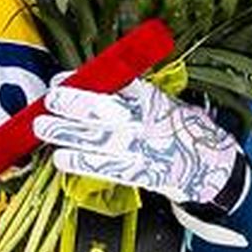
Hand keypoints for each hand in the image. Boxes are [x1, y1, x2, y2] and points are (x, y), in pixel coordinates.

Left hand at [32, 77, 238, 206]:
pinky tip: (61, 158)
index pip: (114, 84)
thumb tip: (87, 83)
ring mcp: (141, 148)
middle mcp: (145, 122)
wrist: (207, 164)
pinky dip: (80, 162)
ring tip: (43, 127)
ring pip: (97, 138)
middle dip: (72, 103)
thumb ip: (128, 93)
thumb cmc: (178, 128)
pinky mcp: (138, 172)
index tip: (61, 79)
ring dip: (66, 132)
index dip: (84, 81)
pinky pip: (104, 167)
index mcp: (151, 99)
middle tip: (50, 100)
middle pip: (103, 108)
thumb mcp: (160, 101)